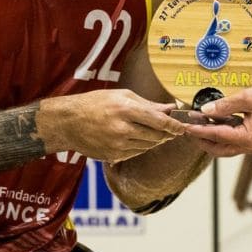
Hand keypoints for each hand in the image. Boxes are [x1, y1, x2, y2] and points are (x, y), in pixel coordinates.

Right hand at [55, 89, 186, 162]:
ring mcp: (117, 145)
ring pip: (148, 146)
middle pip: (156, 136)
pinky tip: (137, 138)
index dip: (174, 125)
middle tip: (172, 129)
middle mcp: (122, 129)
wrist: (68, 122)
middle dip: (167, 133)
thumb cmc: (95, 103)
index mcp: (125, 109)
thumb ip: (148, 104)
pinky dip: (141, 146)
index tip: (182, 127)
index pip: (159, 121)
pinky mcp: (113, 156)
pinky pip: (136, 153)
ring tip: (153, 131)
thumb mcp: (122, 96)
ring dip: (155, 139)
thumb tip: (171, 108)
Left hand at [183, 85, 251, 156]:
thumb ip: (225, 105)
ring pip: (223, 148)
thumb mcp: (248, 98)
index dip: (199, 130)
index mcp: (247, 138)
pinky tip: (213, 124)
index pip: (216, 136)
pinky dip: (219, 136)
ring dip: (209, 139)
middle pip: (217, 149)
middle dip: (201, 139)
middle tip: (188, 128)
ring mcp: (250, 146)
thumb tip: (205, 110)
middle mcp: (248, 147)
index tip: (185, 125)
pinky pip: (231, 143)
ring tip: (197, 126)